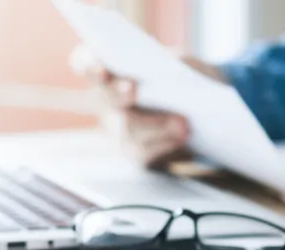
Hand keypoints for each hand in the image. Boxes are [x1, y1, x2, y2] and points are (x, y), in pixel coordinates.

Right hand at [75, 49, 224, 167]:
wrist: (200, 109)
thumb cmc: (185, 77)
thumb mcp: (184, 62)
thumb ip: (174, 63)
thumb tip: (169, 76)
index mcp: (110, 67)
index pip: (84, 62)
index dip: (88, 65)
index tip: (101, 69)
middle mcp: (107, 98)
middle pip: (106, 97)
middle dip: (118, 93)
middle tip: (132, 89)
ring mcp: (118, 128)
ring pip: (125, 129)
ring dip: (155, 125)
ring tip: (182, 123)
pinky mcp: (134, 151)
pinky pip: (141, 153)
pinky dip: (164, 145)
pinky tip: (182, 139)